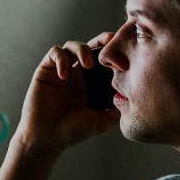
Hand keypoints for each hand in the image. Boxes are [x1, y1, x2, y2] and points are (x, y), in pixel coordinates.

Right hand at [18, 36, 120, 153]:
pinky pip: (54, 53)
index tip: (125, 53)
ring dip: (82, 49)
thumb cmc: (72, 131)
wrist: (46, 138)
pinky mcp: (45, 70)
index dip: (113, 52)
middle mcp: (77, 74)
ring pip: (72, 46)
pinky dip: (61, 59)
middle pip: (90, 46)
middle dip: (101, 40)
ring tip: (88, 64)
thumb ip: (117, 109)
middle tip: (111, 41)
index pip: (104, 60)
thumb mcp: (102, 121)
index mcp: (91, 82)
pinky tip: (65, 75)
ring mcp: (61, 71)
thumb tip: (133, 97)